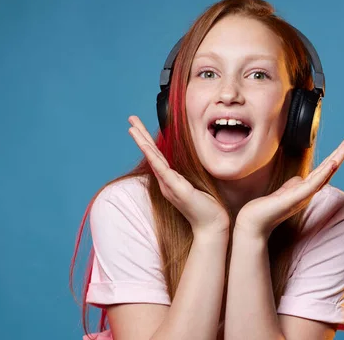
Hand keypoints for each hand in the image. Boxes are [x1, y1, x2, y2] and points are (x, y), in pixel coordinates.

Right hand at [127, 116, 229, 236]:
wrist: (213, 226)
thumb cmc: (209, 207)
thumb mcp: (200, 184)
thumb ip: (193, 173)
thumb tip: (197, 159)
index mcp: (171, 180)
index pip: (157, 155)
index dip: (148, 140)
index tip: (140, 126)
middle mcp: (166, 181)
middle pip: (151, 153)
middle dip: (140, 135)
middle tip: (131, 118)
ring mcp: (170, 185)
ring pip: (153, 158)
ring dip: (142, 141)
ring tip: (132, 127)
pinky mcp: (177, 189)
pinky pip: (162, 169)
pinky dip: (153, 156)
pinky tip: (146, 146)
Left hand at [235, 135, 343, 239]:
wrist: (255, 222)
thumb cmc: (268, 207)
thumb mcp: (284, 191)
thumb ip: (294, 184)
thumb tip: (300, 178)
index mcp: (306, 188)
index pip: (325, 169)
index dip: (336, 156)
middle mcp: (309, 192)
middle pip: (329, 169)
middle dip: (341, 153)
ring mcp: (304, 195)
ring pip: (325, 174)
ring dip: (337, 159)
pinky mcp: (296, 198)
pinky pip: (313, 184)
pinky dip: (324, 174)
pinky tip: (333, 164)